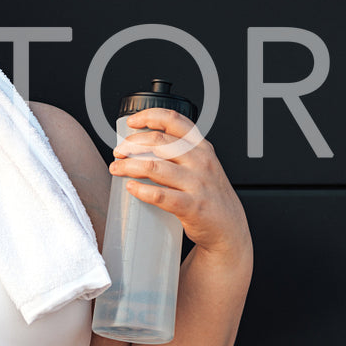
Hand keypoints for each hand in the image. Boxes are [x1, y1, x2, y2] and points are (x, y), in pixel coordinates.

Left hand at [110, 107, 249, 259]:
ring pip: (154, 166)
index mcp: (202, 147)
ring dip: (128, 165)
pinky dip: (141, 190)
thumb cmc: (210, 196)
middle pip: (158, 141)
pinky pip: (160, 195)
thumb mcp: (203, 166)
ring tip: (116, 168)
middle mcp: (201, 161)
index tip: (131, 123)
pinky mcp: (192, 206)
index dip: (149, 116)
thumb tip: (143, 146)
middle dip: (131, 145)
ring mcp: (197, 183)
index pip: (174, 120)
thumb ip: (181, 153)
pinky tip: (131, 188)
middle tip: (118, 152)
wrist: (229, 228)